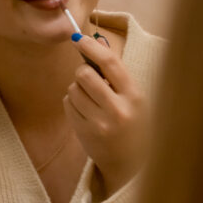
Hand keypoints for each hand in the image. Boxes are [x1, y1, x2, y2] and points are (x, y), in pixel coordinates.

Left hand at [63, 35, 147, 196]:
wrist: (131, 163)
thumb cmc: (134, 123)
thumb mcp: (134, 97)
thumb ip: (116, 74)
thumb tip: (96, 44)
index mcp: (135, 96)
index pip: (110, 63)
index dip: (91, 46)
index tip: (79, 38)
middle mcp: (117, 110)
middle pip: (84, 74)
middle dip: (82, 72)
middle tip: (89, 79)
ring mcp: (99, 124)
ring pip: (72, 89)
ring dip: (77, 88)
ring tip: (90, 99)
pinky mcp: (84, 133)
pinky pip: (67, 104)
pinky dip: (72, 102)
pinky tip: (85, 111)